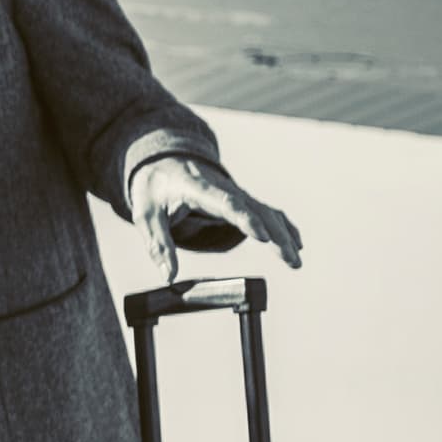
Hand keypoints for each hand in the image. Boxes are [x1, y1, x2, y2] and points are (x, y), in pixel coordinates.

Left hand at [133, 156, 302, 279]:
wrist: (160, 164)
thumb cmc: (153, 191)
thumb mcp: (145, 216)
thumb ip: (158, 246)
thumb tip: (169, 277)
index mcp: (197, 188)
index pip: (226, 203)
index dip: (246, 220)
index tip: (262, 237)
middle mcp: (222, 188)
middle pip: (255, 209)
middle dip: (275, 234)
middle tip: (289, 259)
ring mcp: (235, 193)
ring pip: (265, 211)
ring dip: (284, 234)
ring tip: (295, 261)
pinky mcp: (240, 199)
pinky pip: (266, 211)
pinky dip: (283, 225)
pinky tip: (296, 243)